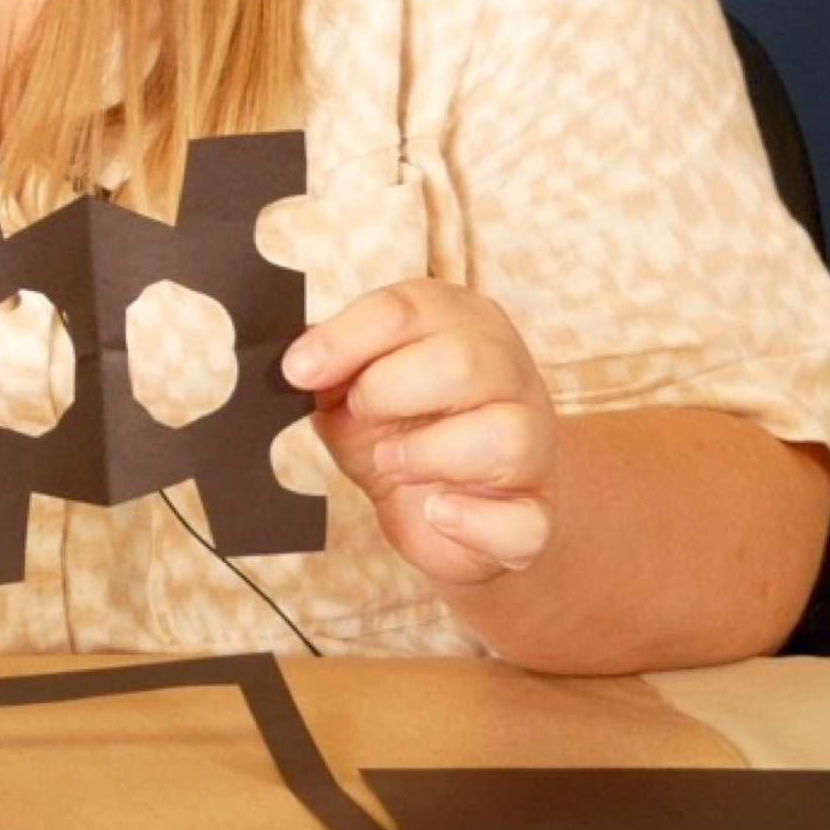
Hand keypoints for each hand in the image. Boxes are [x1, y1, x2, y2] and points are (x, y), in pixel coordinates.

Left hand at [286, 276, 557, 586]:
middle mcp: (508, 373)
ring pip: (503, 435)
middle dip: (388, 391)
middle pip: (460, 361)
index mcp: (459, 322)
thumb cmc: (399, 428)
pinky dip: (473, 521)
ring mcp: (534, 443)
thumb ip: (327, 365)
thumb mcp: (350, 387)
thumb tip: (293, 359)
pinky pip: (524, 520)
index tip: (297, 371)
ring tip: (392, 462)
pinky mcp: (537, 512)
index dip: (345, 339)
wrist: (445, 506)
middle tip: (361, 413)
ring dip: (427, 453)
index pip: (407, 307)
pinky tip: (439, 513)